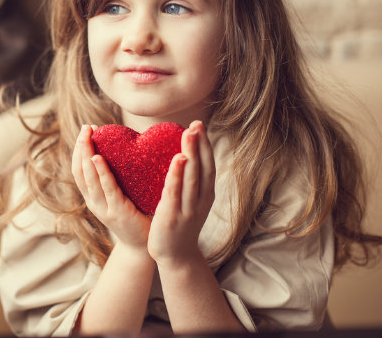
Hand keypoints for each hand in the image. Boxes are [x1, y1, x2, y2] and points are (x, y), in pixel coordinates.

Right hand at [71, 125, 151, 249]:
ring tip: (87, 137)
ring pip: (87, 178)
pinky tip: (98, 158)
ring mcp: (103, 208)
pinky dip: (100, 173)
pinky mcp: (116, 212)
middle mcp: (94, 202)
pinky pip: (106, 189)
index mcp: (94, 196)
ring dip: (85, 155)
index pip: (79, 169)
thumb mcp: (126, 193)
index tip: (87, 130)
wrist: (145, 247)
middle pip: (79, 171)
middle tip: (86, 127)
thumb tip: (131, 147)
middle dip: (80, 147)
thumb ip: (123, 175)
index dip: (79, 149)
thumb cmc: (138, 216)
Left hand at [147, 120, 215, 266]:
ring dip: (192, 154)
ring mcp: (188, 209)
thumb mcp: (189, 200)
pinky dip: (178, 175)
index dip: (205, 144)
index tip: (199, 124)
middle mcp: (201, 200)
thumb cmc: (179, 224)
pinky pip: (176, 192)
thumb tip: (182, 153)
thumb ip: (188, 180)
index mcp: (206, 194)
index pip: (208, 165)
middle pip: (203, 168)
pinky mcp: (173, 217)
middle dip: (200, 144)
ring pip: (193, 178)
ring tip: (189, 135)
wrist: (176, 257)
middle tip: (196, 123)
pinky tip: (178, 160)